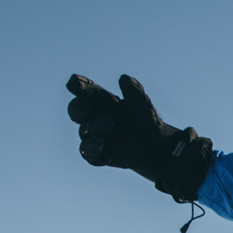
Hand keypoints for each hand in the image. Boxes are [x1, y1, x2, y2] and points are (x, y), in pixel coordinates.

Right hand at [64, 73, 215, 200]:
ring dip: (95, 127)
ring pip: (84, 131)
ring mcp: (94, 135)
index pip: (84, 90)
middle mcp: (94, 117)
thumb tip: (124, 78)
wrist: (156, 146)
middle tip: (88, 106)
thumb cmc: (145, 120)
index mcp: (101, 101)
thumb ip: (134, 91)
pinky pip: (87, 152)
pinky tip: (101, 144)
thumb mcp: (143, 105)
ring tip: (110, 125)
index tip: (76, 83)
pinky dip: (91, 148)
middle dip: (79, 107)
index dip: (78, 85)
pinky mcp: (97, 153)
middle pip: (76, 109)